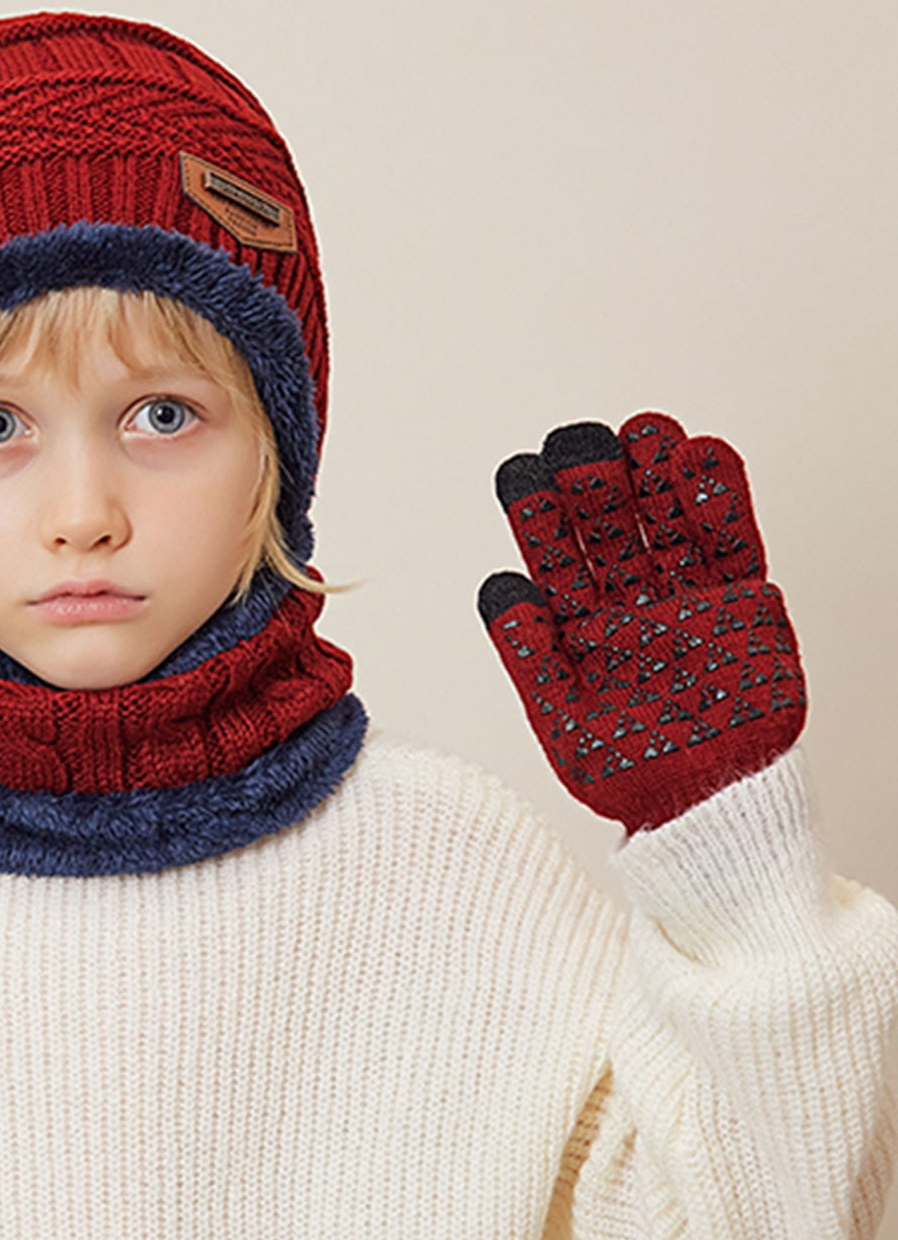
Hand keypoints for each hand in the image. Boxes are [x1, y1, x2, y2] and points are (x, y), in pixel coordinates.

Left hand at [477, 412, 804, 832]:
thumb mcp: (562, 717)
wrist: (703, 807)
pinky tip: (701, 456)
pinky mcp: (741, 606)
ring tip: (641, 433)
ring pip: (669, 523)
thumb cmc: (625, 771)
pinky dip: (721, 500)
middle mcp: (630, 602)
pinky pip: (733, 544)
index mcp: (579, 624)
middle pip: (611, 527)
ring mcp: (686, 599)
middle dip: (594, 483)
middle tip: (575, 443)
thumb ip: (529, 655)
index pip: (554, 556)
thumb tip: (498, 588)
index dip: (538, 515)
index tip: (520, 472)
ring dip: (657, 477)